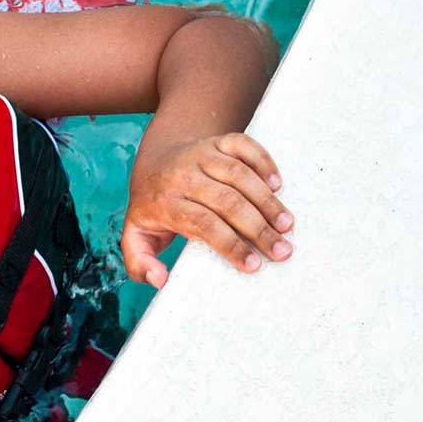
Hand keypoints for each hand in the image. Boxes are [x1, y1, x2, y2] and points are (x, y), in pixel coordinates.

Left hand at [122, 132, 292, 287]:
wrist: (154, 161)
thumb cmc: (152, 207)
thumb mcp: (135, 237)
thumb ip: (139, 263)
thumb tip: (160, 279)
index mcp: (164, 202)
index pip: (202, 224)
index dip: (230, 245)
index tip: (254, 265)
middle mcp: (183, 175)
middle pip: (227, 201)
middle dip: (258, 229)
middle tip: (282, 250)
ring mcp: (201, 154)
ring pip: (239, 175)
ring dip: (267, 201)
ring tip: (287, 225)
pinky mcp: (217, 142)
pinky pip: (244, 146)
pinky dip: (263, 162)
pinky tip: (278, 186)